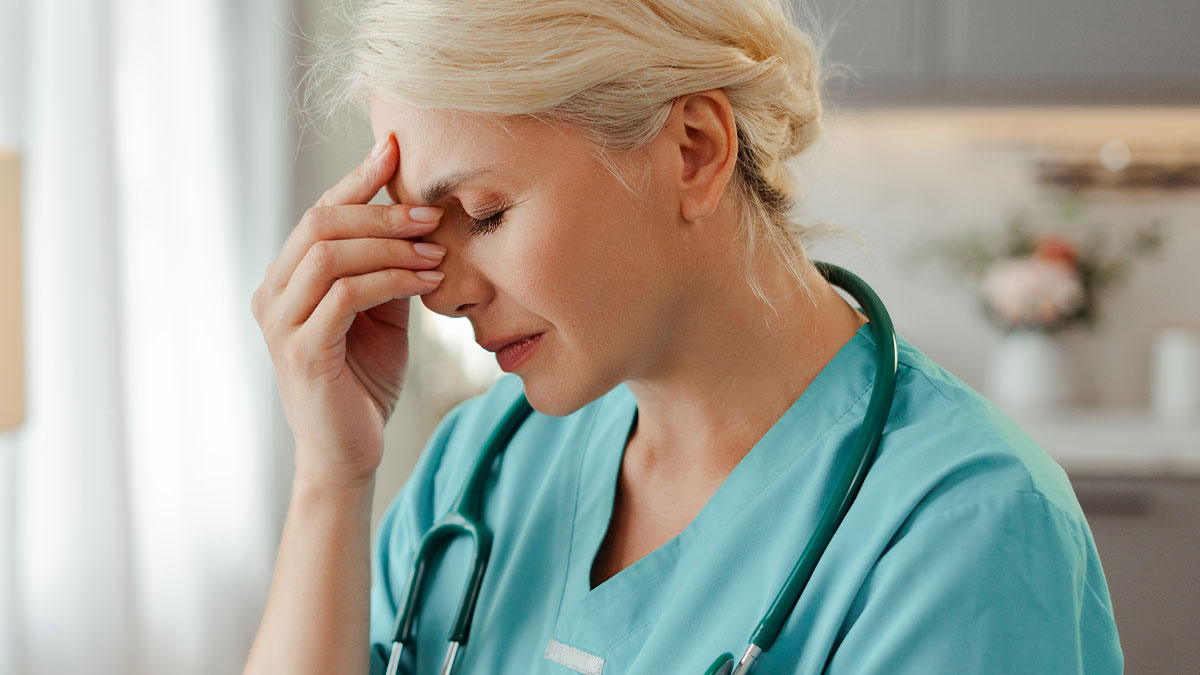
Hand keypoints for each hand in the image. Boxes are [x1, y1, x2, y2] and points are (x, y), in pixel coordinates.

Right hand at [251, 132, 444, 485]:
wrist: (349, 452)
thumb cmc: (365, 380)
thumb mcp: (380, 312)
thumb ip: (386, 267)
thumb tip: (417, 217)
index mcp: (286, 278)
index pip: (320, 212)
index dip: (357, 177)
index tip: (397, 149)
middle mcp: (272, 293)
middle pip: (321, 223)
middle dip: (382, 212)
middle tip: (432, 215)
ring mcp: (281, 323)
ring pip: (330, 255)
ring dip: (391, 247)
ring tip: (437, 254)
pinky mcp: (303, 352)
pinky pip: (346, 297)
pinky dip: (391, 281)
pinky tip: (427, 284)